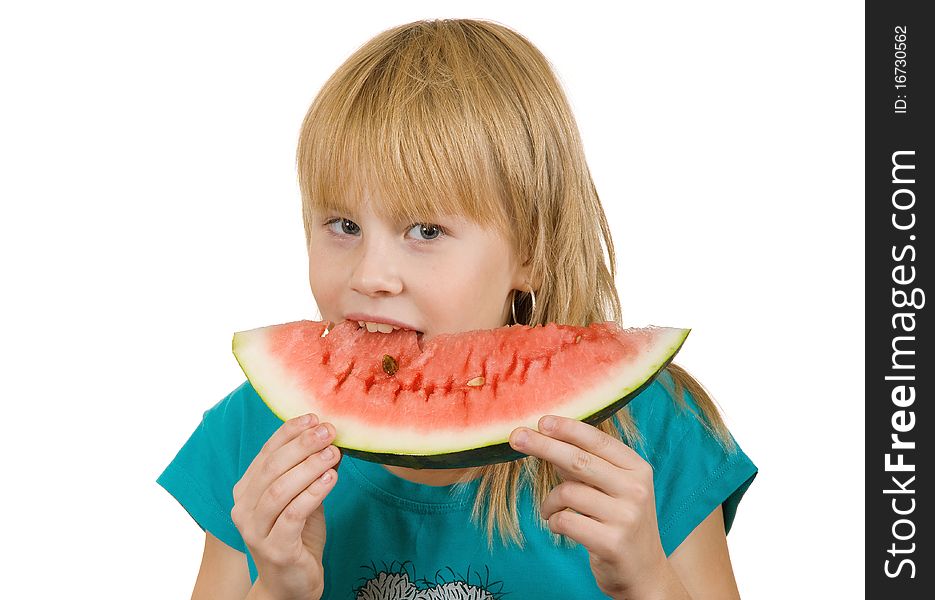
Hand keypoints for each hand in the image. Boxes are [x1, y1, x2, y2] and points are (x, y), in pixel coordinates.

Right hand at [231, 413, 341, 599]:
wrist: (290, 585)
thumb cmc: (296, 537)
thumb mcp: (302, 499)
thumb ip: (309, 473)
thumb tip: (330, 440)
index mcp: (246, 491)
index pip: (266, 453)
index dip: (289, 432)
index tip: (314, 417)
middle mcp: (244, 509)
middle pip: (272, 468)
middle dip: (302, 445)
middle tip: (329, 432)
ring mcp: (255, 531)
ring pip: (280, 490)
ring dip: (309, 467)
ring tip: (333, 453)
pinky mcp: (274, 549)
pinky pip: (292, 514)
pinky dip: (313, 492)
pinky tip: (331, 478)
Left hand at [509, 415, 672, 598]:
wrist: (645, 574)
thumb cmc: (621, 523)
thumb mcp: (614, 489)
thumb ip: (587, 466)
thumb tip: (549, 439)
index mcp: (638, 469)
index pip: (598, 441)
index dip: (567, 429)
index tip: (541, 420)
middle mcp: (636, 490)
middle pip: (579, 460)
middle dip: (543, 446)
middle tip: (516, 437)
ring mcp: (626, 517)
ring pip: (567, 492)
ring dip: (549, 501)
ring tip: (549, 510)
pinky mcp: (612, 543)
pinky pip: (565, 521)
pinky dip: (554, 521)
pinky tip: (558, 525)